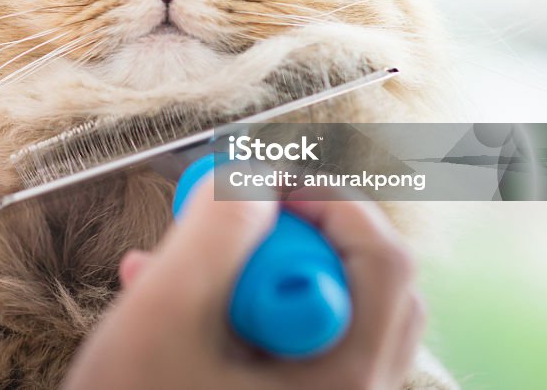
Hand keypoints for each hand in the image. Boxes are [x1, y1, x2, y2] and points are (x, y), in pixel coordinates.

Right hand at [63, 180, 424, 389]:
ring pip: (321, 312)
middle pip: (364, 283)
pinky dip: (238, 310)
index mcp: (346, 386)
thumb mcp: (162, 320)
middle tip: (227, 224)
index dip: (326, 202)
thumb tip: (253, 177)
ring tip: (178, 265)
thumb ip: (215, 237)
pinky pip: (286, 344)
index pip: (384, 264)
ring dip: (254, 273)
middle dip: (288, 239)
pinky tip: (167, 298)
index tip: (261, 182)